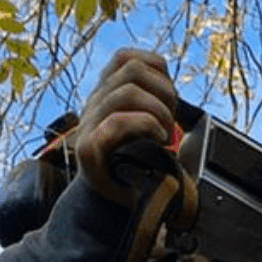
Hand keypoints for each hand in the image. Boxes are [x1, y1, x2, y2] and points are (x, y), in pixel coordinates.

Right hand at [73, 49, 179, 204]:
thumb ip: (152, 102)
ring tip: (166, 135)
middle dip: (164, 92)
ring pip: (126, 91)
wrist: (112, 204)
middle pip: (132, 70)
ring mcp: (89, 123)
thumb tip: (172, 89)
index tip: (170, 96)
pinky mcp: (88, 147)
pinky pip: (117, 121)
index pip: (125, 58)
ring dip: (158, 111)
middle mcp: (94, 103)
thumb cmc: (135, 165)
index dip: (156, 69)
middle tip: (172, 122)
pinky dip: (146, 126)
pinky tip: (158, 141)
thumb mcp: (144, 126)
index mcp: (106, 93)